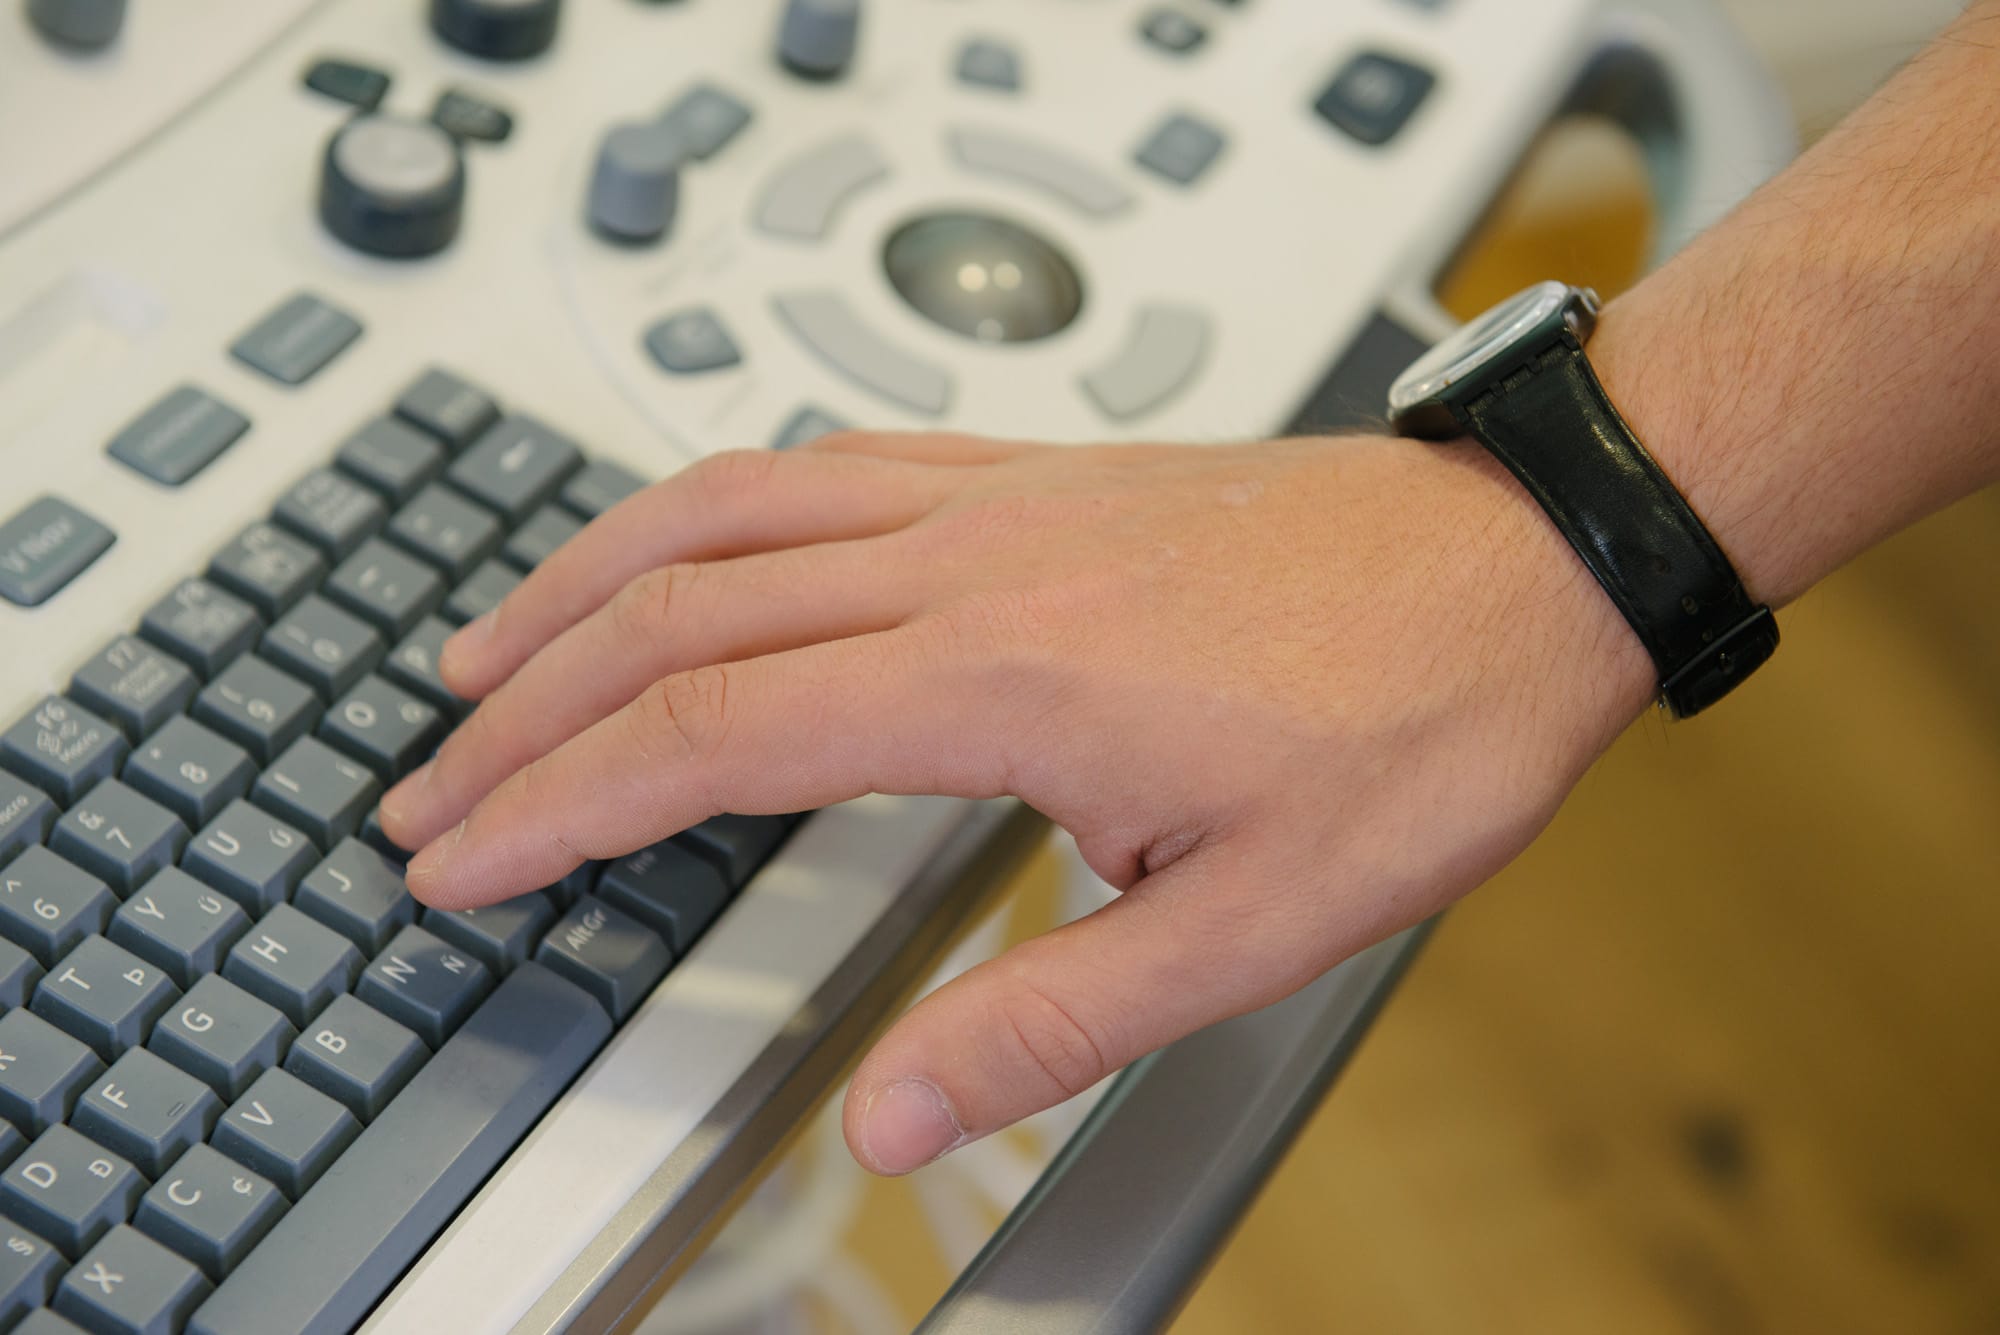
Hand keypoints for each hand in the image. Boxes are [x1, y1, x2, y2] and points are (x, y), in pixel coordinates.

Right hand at [379, 431, 1654, 1173]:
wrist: (1526, 560)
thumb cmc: (1416, 718)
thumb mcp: (1254, 925)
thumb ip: (1053, 1021)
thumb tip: (896, 1118)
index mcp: (1003, 676)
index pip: (710, 733)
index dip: (561, 804)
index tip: (466, 857)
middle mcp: (970, 560)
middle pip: (678, 613)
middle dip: (527, 707)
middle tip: (430, 786)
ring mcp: (994, 495)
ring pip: (724, 510)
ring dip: (582, 578)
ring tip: (485, 649)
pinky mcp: (1030, 470)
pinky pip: (820, 460)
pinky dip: (707, 502)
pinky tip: (679, 540)